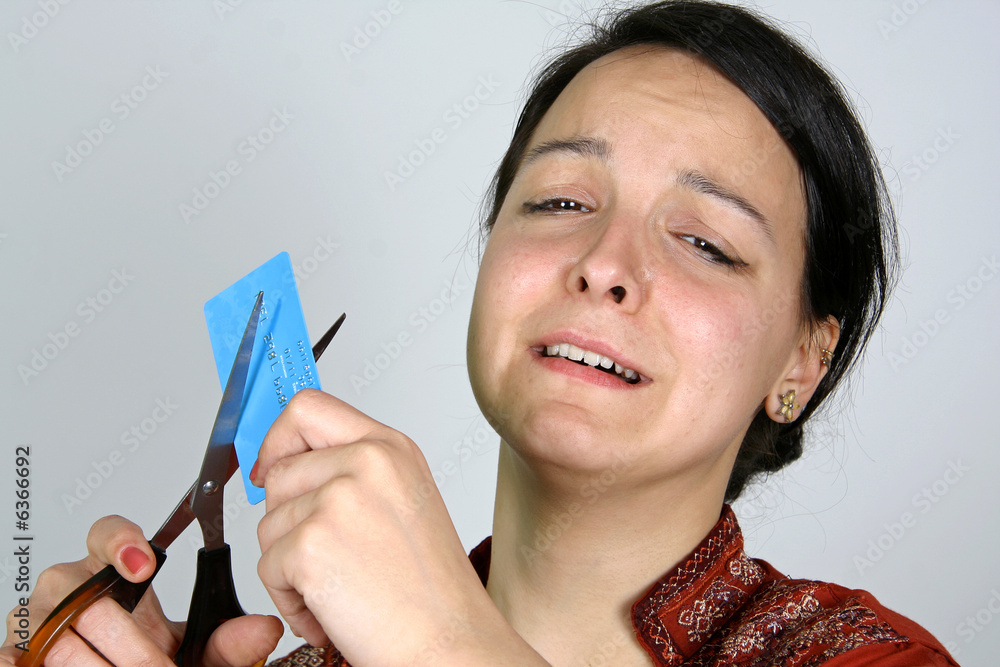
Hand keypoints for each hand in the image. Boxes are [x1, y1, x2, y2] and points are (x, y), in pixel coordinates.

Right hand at [0, 515, 281, 666]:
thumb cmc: (148, 659)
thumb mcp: (192, 651)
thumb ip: (227, 643)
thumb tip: (262, 631)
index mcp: (111, 571)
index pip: (103, 534)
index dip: (120, 543)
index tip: (145, 563)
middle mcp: (68, 588)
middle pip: (89, 603)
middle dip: (130, 646)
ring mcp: (35, 622)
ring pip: (58, 641)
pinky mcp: (14, 655)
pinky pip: (20, 661)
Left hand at [254, 389, 543, 664]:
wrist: (449, 644)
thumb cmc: (431, 590)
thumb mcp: (404, 501)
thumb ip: (352, 471)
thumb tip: (283, 465)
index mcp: (391, 446)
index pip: (308, 408)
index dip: (277, 438)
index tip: (270, 467)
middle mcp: (367, 462)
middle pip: (278, 472)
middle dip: (287, 522)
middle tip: (330, 557)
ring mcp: (338, 499)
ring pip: (268, 524)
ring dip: (290, 567)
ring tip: (342, 588)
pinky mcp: (311, 543)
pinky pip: (266, 567)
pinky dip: (290, 600)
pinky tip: (333, 610)